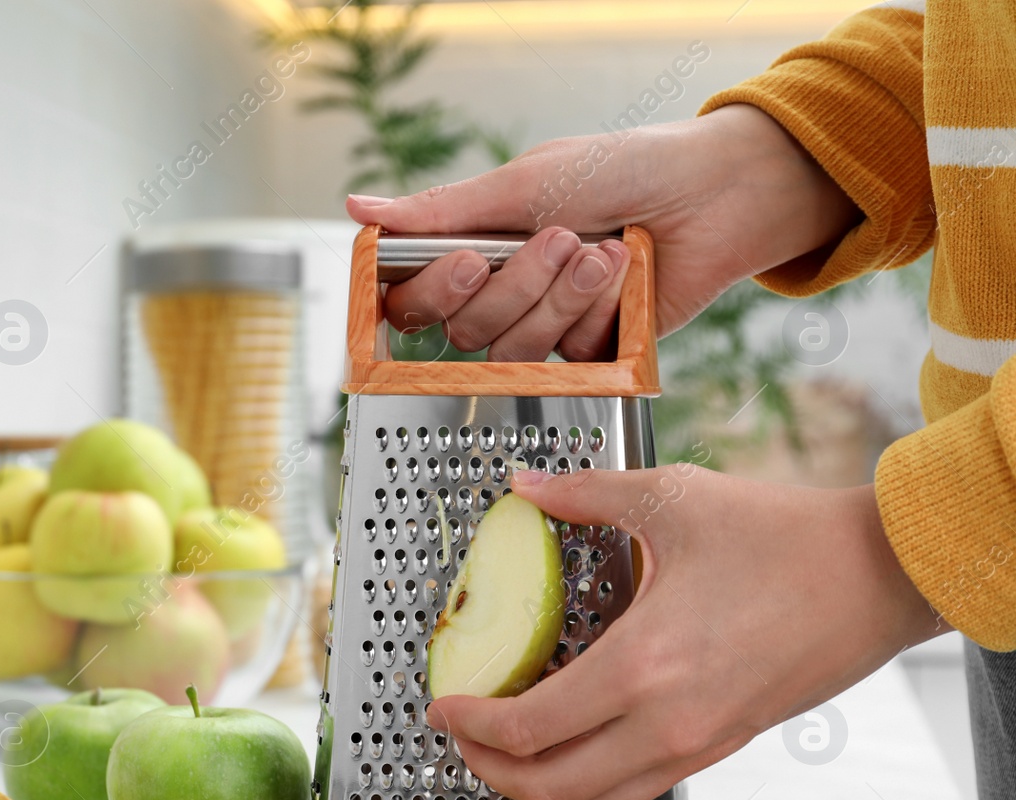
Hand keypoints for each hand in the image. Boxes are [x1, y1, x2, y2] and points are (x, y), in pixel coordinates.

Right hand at [346, 104, 860, 359]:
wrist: (714, 195)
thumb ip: (443, 210)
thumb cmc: (624, 169)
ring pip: (510, 347)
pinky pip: (566, 357)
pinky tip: (624, 277)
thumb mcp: (526, 182)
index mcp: (474, 246)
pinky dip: (597, 312)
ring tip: (602, 253)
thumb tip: (359, 208)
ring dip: (559, 296)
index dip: (427, 292)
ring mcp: (544, 326)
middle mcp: (501, 291)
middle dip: (514, 284)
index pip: (412, 295)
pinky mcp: (588, 354)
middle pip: (461, 328)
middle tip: (559, 237)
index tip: (464, 263)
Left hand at [427, 465, 941, 799]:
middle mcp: (667, 723)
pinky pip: (636, 792)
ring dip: (534, 787)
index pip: (528, 728)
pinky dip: (587, 785)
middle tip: (458, 734)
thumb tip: (525, 483)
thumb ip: (585, 493)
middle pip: (546, 787)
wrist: (883, 575)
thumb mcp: (673, 497)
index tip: (441, 705)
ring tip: (504, 746)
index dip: (469, 726)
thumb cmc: (787, 536)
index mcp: (643, 666)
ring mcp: (698, 745)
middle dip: (486, 769)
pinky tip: (570, 742)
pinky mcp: (723, 747)